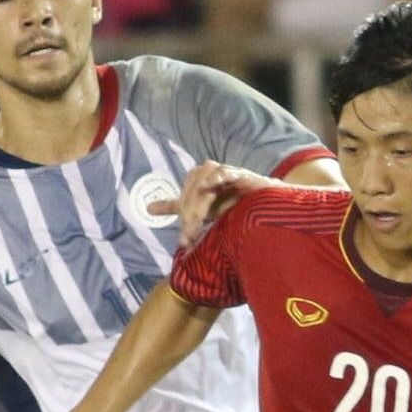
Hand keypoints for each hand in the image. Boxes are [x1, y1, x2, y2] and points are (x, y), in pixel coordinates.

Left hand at [153, 159, 272, 246]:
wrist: (264, 204)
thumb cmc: (230, 204)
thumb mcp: (201, 210)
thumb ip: (176, 207)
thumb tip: (147, 208)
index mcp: (199, 182)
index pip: (185, 197)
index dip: (183, 216)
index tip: (185, 240)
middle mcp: (210, 175)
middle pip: (193, 190)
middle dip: (190, 213)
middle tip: (191, 236)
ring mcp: (226, 174)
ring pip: (206, 179)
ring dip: (200, 199)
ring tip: (198, 220)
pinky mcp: (242, 175)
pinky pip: (228, 172)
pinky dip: (219, 176)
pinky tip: (212, 185)